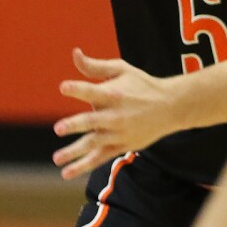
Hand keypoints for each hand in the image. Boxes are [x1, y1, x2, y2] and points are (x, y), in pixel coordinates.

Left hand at [53, 49, 180, 178]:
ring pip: (94, 144)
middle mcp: (116, 114)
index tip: (63, 87)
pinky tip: (66, 172)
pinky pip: (100, 158)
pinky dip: (84, 166)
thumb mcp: (121, 69)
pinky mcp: (121, 145)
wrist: (170, 106)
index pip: (93, 91)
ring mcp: (119, 133)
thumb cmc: (141, 84)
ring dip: (75, 152)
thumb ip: (95, 66)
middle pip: (93, 121)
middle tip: (58, 128)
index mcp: (114, 93)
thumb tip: (74, 53)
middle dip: (76, 125)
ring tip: (57, 158)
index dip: (78, 89)